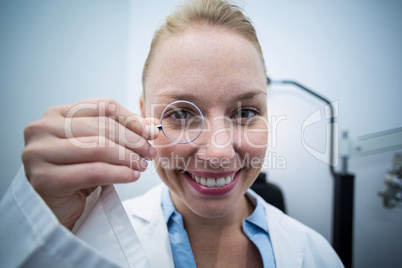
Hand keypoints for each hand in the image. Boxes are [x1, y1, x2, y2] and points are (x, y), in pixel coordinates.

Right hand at [21, 98, 158, 229]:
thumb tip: (153, 124)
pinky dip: (118, 173)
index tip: (152, 132)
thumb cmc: (76, 173)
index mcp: (56, 114)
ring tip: (142, 165)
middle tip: (150, 153)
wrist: (54, 209)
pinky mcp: (44, 179)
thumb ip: (123, 132)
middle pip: (102, 127)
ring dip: (128, 157)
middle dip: (133, 140)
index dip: (131, 119)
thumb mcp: (99, 147)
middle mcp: (42, 128)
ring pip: (98, 148)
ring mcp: (39, 153)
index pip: (102, 107)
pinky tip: (132, 176)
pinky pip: (93, 172)